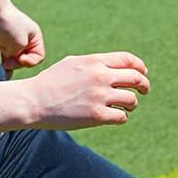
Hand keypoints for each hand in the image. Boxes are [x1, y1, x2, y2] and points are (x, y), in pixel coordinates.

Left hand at [0, 3, 45, 72]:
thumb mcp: (19, 44)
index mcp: (34, 38)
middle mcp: (23, 40)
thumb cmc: (7, 23)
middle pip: (23, 60)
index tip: (19, 58)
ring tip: (0, 62)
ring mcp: (10, 42)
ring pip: (11, 60)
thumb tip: (7, 70)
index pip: (38, 57)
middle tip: (6, 62)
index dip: (29, 62)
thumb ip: (16, 59)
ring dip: (5, 62)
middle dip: (15, 62)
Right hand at [24, 52, 149, 128]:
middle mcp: (100, 76)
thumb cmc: (51, 82)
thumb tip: (117, 66)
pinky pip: (122, 117)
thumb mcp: (73, 64)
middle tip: (144, 91)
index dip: (140, 67)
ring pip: (132, 100)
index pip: (128, 60)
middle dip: (144, 85)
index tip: (143, 73)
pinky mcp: (97, 115)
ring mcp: (100, 96)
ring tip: (125, 106)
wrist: (33, 101)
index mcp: (94, 62)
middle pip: (136, 79)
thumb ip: (95, 63)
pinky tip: (113, 116)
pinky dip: (121, 117)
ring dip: (132, 104)